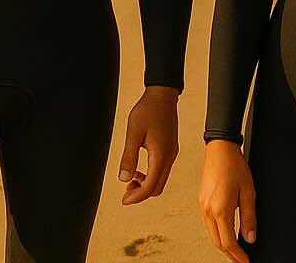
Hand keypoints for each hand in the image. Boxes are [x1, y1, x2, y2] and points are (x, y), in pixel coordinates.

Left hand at [118, 86, 178, 204]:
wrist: (163, 95)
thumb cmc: (148, 110)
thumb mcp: (133, 133)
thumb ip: (128, 157)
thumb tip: (124, 178)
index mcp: (161, 155)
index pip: (150, 186)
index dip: (137, 197)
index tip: (124, 200)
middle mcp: (169, 157)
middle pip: (158, 187)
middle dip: (141, 193)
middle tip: (126, 191)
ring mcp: (172, 153)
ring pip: (161, 180)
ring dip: (146, 185)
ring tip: (131, 180)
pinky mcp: (171, 149)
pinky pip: (162, 171)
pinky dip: (151, 176)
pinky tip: (139, 170)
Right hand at [199, 139, 255, 262]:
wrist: (220, 149)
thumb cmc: (234, 166)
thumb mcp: (248, 193)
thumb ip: (249, 218)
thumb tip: (250, 237)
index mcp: (220, 209)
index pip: (228, 243)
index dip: (238, 256)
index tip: (246, 261)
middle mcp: (208, 210)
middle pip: (218, 242)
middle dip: (230, 254)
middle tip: (242, 260)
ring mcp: (203, 206)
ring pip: (212, 235)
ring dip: (223, 245)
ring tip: (236, 250)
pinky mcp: (202, 202)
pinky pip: (208, 225)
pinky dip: (218, 234)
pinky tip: (225, 234)